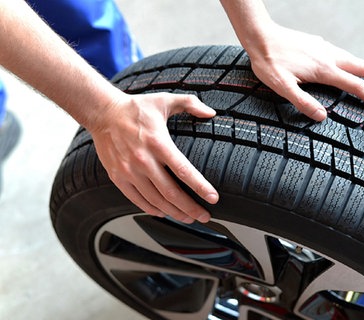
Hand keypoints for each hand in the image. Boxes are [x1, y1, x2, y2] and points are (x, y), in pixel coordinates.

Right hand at [89, 92, 218, 223]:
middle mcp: (143, 160)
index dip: (200, 187)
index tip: (213, 198)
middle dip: (190, 208)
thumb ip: (190, 104)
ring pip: (155, 200)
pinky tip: (165, 213)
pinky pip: (137, 200)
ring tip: (189, 217)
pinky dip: (153, 209)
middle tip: (204, 216)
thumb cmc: (136, 108)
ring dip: (174, 212)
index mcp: (158, 142)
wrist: (102, 112)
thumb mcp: (165, 100)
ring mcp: (129, 171)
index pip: (183, 170)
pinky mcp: (117, 177)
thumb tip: (211, 112)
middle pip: (171, 192)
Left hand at [247, 23, 363, 120]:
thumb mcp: (281, 86)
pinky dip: (356, 66)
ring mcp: (326, 49)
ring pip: (356, 60)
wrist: (259, 35)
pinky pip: (344, 56)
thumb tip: (323, 117)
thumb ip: (302, 102)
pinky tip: (351, 71)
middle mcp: (330, 56)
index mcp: (324, 69)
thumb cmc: (268, 62)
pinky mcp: (319, 45)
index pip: (357, 86)